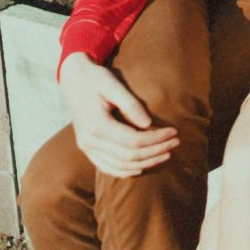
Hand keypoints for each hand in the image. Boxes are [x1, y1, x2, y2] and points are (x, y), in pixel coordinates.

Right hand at [58, 51, 178, 178]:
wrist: (73, 79)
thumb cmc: (96, 79)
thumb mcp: (113, 85)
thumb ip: (130, 104)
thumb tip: (148, 122)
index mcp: (96, 125)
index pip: (133, 141)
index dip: (156, 139)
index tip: (174, 132)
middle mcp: (89, 141)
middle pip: (129, 156)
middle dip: (155, 152)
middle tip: (176, 143)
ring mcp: (86, 147)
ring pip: (119, 166)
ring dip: (144, 163)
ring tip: (165, 154)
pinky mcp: (86, 148)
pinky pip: (106, 167)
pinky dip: (125, 171)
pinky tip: (141, 167)